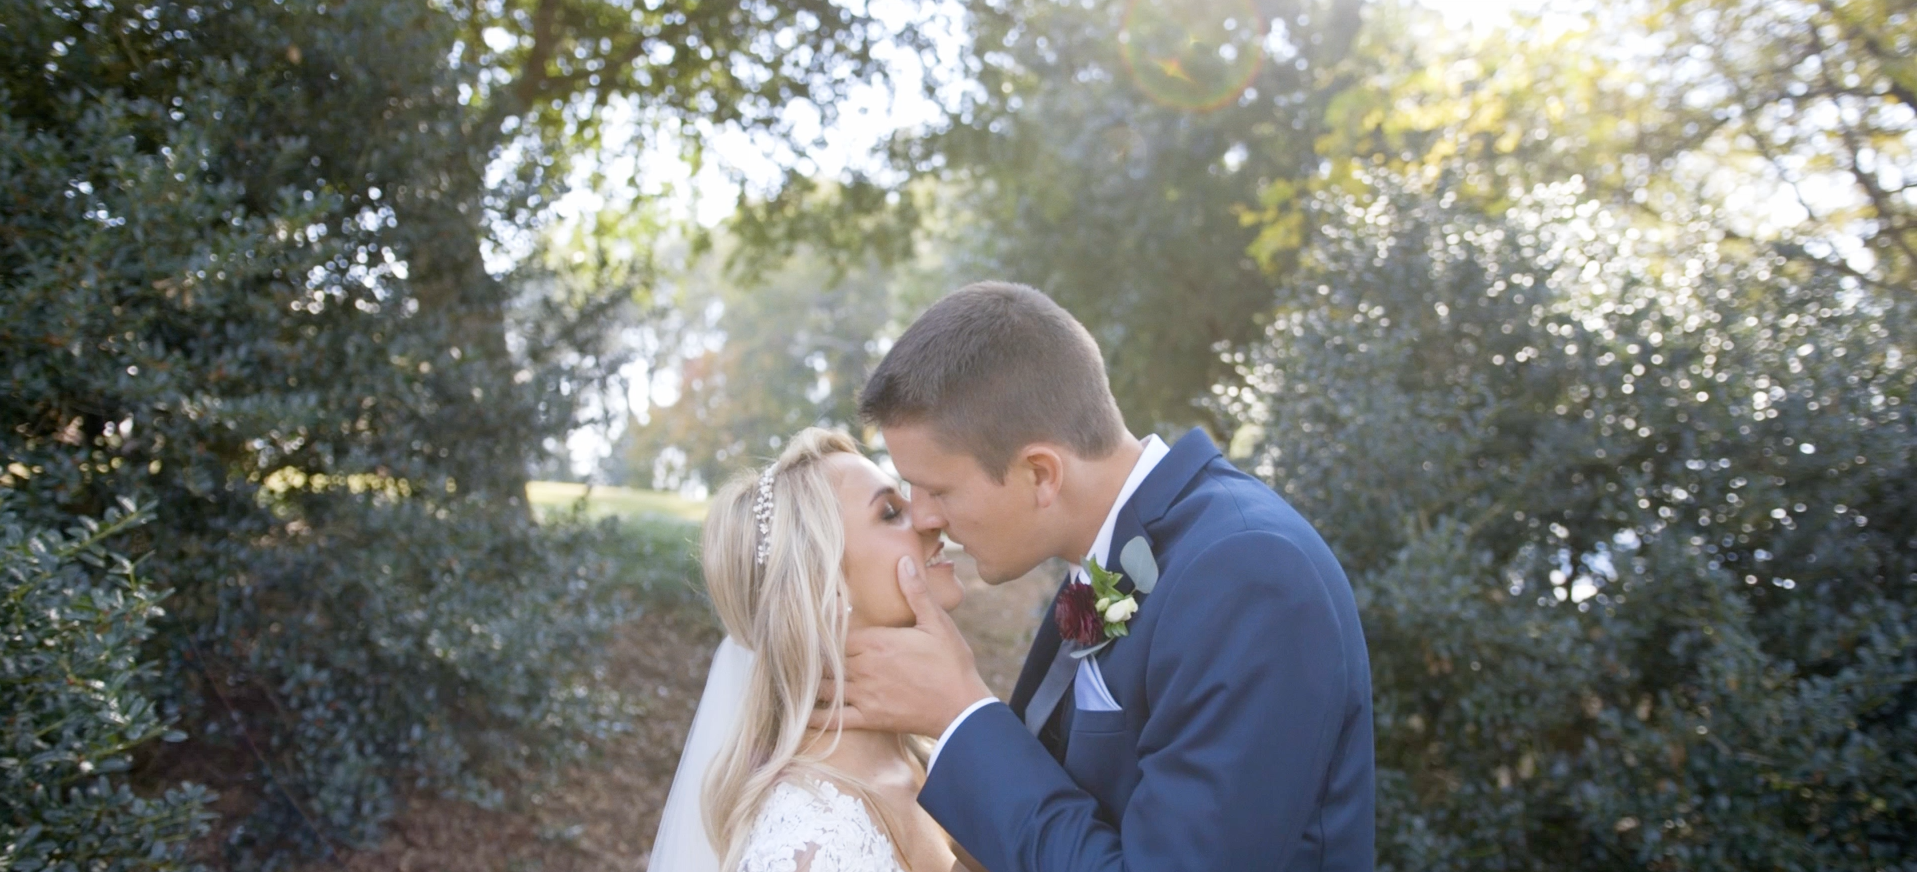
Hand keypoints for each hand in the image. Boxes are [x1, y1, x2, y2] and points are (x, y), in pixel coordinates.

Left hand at [811, 556, 994, 736]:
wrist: (963, 708)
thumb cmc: (952, 663)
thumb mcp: (938, 623)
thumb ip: (916, 592)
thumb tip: (903, 560)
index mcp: (877, 641)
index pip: (836, 632)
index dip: (824, 629)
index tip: (810, 624)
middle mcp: (865, 666)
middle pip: (826, 657)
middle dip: (813, 654)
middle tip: (792, 649)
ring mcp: (865, 694)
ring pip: (825, 686)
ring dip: (810, 680)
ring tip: (794, 675)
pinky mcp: (870, 718)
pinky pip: (835, 719)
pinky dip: (816, 716)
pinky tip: (801, 714)